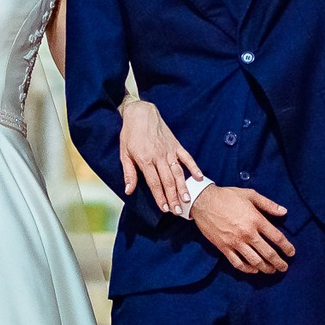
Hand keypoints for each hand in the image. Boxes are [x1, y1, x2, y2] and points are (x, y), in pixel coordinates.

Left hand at [118, 97, 203, 214]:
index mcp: (145, 159)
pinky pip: (187, 158)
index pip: (154, 183)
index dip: (160, 197)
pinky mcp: (176, 145)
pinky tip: (200, 178)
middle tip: (178, 211)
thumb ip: (129, 173)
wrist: (141, 113)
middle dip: (173, 197)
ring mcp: (169, 150)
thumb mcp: (124, 153)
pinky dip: (194, 167)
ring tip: (188, 199)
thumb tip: (128, 191)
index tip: (165, 209)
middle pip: (168, 181)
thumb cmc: (130, 134)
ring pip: (178, 172)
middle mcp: (159, 156)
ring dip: (183, 187)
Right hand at [191, 186, 295, 274]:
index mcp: (256, 219)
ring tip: (272, 271)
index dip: (286, 247)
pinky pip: (237, 263)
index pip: (277, 237)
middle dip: (278, 262)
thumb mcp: (250, 194)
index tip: (291, 253)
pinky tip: (254, 270)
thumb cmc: (227, 196)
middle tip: (284, 267)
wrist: (203, 202)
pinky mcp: (224, 247)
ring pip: (254, 261)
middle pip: (268, 253)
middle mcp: (247, 233)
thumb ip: (268, 204)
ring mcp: (235, 242)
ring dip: (265, 268)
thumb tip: (284, 212)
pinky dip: (247, 269)